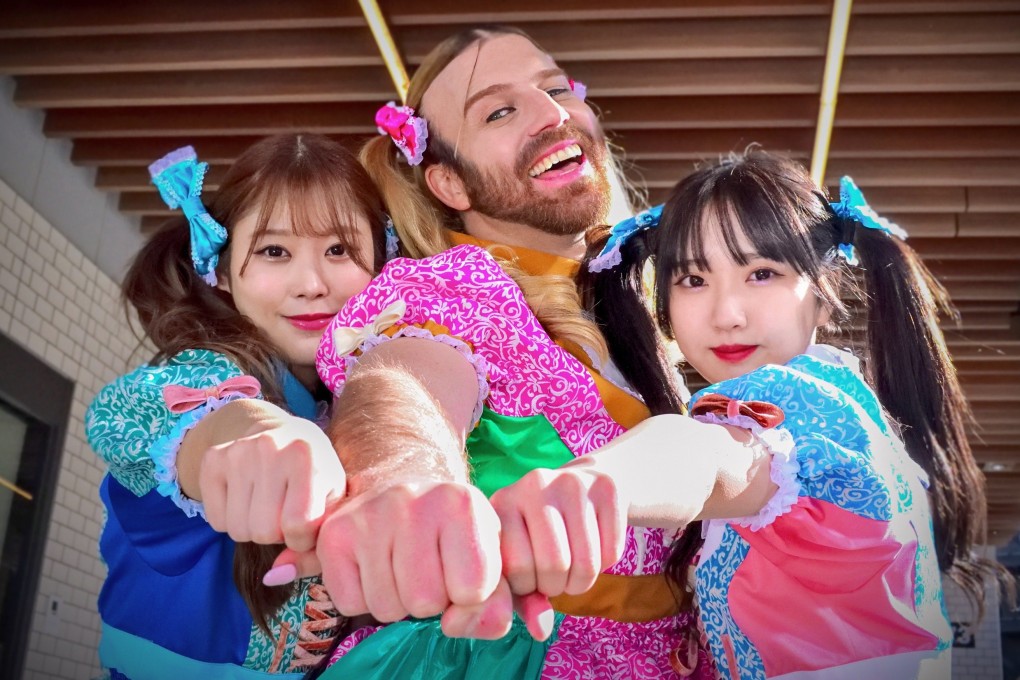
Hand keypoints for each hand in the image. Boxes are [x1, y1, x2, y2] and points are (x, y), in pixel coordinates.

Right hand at [200, 415, 345, 551]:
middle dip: (277, 534)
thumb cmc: (315, 478)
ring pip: (238, 530)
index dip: (302, 538)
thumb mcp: (330, 506)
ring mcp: (238, 451)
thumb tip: (274, 577)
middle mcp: (271, 448)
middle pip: (264, 532)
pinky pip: (216, 520)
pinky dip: (232, 520)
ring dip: (254, 529)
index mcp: (307, 456)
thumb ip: (314, 549)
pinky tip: (247, 498)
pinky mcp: (213, 459)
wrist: (283, 434)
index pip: (297, 527)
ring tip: (268, 504)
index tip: (307, 525)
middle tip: (285, 511)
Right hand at [307, 480, 502, 623]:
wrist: (403, 497)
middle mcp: (413, 499)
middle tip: (427, 570)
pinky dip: (364, 600)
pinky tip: (374, 569)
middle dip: (430, 601)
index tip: (460, 569)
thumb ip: (494, 604)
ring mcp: (369, 514)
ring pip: (387, 608)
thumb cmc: (452, 537)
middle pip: (425, 602)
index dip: (468, 595)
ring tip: (401, 568)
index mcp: (462, 501)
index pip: (474, 589)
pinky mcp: (334, 535)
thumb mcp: (488, 561)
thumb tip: (454, 626)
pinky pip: (352, 603)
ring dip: (397, 602)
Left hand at [489, 465, 624, 599]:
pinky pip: (611, 552)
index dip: (529, 587)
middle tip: (556, 575)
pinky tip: (594, 544)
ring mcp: (571, 483)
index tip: (531, 577)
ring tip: (573, 567)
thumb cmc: (542, 535)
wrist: (582, 485)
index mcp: (503, 503)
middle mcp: (533, 485)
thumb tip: (541, 631)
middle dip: (558, 586)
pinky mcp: (607, 486)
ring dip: (582, 581)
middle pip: (554, 565)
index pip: (518, 569)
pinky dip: (605, 563)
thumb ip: (523, 601)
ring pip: (586, 563)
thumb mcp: (523, 562)